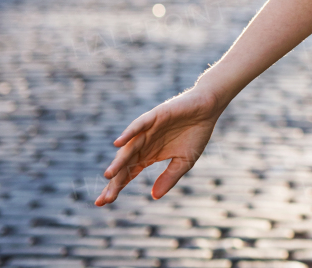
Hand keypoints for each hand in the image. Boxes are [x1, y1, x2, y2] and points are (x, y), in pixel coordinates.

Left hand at [95, 86, 223, 205]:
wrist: (208, 109)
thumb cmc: (196, 133)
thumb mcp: (185, 161)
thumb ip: (169, 177)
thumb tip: (154, 197)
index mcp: (149, 155)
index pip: (128, 173)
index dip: (117, 187)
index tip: (103, 203)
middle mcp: (143, 143)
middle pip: (124, 164)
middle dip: (114, 181)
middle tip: (104, 198)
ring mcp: (147, 130)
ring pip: (129, 148)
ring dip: (118, 161)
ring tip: (109, 176)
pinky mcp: (154, 116)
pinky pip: (138, 125)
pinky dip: (128, 133)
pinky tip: (118, 143)